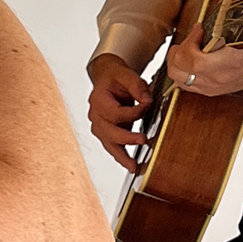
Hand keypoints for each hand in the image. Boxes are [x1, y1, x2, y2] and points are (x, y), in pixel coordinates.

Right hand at [88, 53, 152, 167]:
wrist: (108, 78)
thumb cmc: (116, 77)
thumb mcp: (127, 75)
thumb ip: (137, 87)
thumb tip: (147, 101)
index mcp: (98, 99)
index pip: (115, 112)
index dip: (132, 112)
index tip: (147, 106)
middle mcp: (96, 115)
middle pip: (108, 132)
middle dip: (126, 138)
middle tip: (142, 140)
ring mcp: (99, 126)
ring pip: (108, 144)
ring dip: (121, 156)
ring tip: (134, 166)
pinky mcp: (107, 133)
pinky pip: (112, 147)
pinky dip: (121, 157)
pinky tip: (131, 165)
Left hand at [166, 28, 242, 99]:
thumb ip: (225, 25)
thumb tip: (212, 17)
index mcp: (229, 63)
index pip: (194, 60)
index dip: (189, 42)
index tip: (198, 29)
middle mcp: (220, 78)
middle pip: (181, 73)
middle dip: (176, 55)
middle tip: (182, 41)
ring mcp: (216, 86)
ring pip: (182, 81)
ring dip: (177, 65)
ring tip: (182, 51)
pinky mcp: (216, 90)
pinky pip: (190, 86)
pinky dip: (184, 74)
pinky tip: (190, 62)